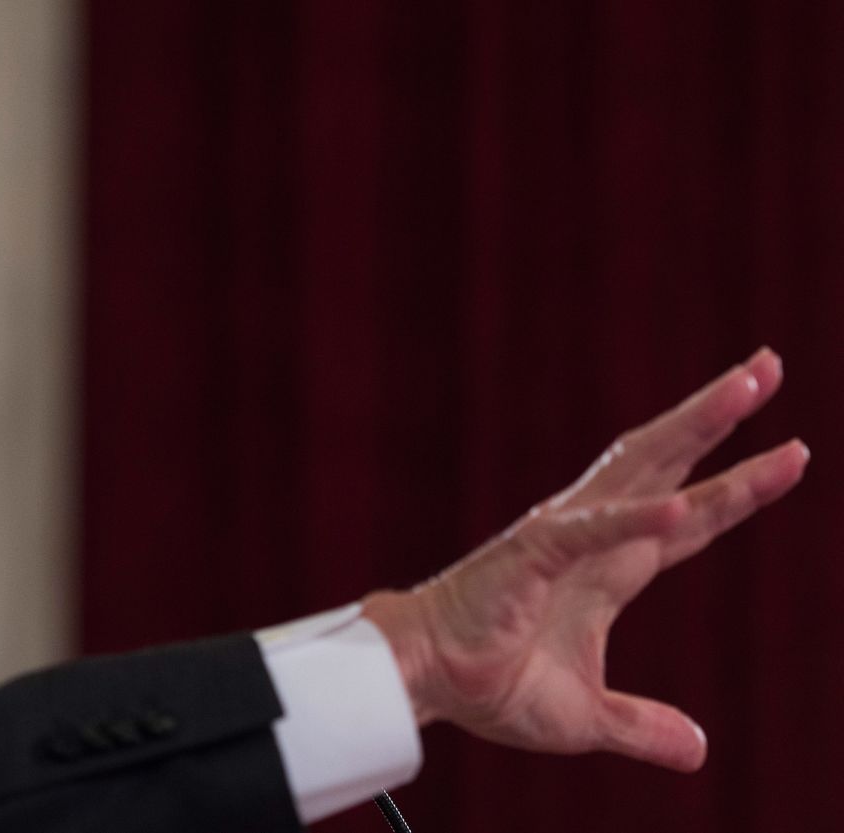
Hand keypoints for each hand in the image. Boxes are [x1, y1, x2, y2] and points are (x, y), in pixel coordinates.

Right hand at [361, 347, 807, 771]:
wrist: (424, 680)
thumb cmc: (490, 684)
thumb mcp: (586, 716)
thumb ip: (641, 725)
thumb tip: (697, 751)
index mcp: (608, 570)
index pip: (689, 518)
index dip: (740, 488)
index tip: (792, 454)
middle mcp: (593, 538)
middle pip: (670, 465)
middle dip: (720, 419)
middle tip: (767, 366)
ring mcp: (562, 539)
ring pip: (640, 472)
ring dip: (695, 430)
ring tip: (744, 388)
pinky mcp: (529, 556)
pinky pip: (589, 534)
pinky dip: (634, 519)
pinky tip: (679, 506)